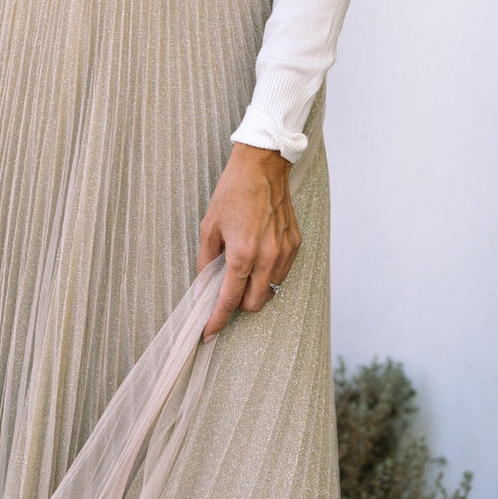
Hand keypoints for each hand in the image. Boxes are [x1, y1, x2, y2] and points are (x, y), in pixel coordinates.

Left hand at [197, 142, 301, 339]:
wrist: (262, 166)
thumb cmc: (233, 192)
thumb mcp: (209, 226)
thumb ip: (205, 261)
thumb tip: (202, 288)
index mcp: (242, 253)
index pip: (229, 299)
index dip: (217, 320)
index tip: (208, 332)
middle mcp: (267, 257)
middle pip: (254, 304)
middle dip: (238, 307)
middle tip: (225, 294)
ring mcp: (284, 252)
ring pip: (271, 291)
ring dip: (255, 290)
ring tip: (242, 271)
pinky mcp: (295, 245)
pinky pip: (282, 273)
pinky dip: (268, 275)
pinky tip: (258, 259)